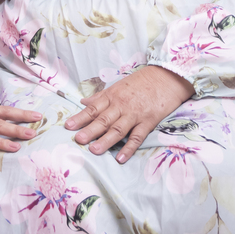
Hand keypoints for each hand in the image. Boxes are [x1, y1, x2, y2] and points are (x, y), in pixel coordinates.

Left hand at [64, 65, 193, 163]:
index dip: (80, 117)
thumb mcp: (118, 85)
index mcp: (112, 96)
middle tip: (78, 139)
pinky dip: (129, 148)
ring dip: (106, 140)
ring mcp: (135, 114)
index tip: (68, 126)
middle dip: (90, 130)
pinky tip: (120, 158)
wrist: (167, 77)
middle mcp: (121, 105)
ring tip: (94, 150)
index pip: (93, 108)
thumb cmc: (141, 82)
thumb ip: (100, 96)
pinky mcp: (148, 122)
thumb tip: (83, 102)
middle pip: (103, 119)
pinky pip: (137, 137)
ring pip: (118, 129)